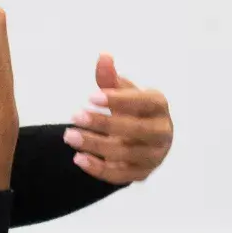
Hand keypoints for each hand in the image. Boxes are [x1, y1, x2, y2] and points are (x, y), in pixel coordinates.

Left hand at [63, 54, 172, 183]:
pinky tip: (78, 158)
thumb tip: (103, 56)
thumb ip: (110, 78)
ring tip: (69, 135)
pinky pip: (120, 176)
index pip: (143, 102)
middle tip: (75, 116)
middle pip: (136, 130)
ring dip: (95, 145)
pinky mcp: (142, 174)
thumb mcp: (122, 92)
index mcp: (159, 106)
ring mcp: (154, 156)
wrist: (143, 139)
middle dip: (104, 124)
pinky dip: (98, 169)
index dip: (119, 100)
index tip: (91, 97)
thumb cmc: (132, 110)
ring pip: (126, 154)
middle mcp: (162, 132)